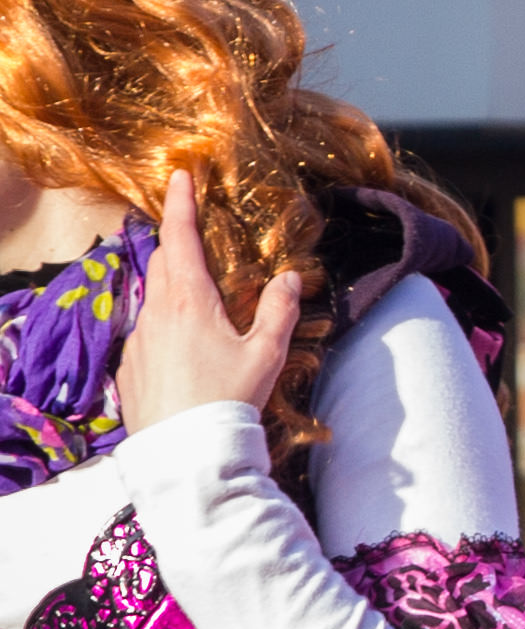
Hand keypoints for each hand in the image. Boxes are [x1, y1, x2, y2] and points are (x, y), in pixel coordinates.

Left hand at [115, 174, 302, 434]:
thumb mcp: (266, 353)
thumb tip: (289, 277)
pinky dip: (164, 325)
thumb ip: (279, 310)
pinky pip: (147, 333)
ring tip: (196, 296)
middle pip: (161, 262)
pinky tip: (184, 349)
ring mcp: (138, 340)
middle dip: (174, 240)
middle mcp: (157, 313)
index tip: (179, 176)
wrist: (187, 452)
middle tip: (190, 229)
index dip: (179, 204)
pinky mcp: (130, 367)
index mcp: (189, 301)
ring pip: (152, 298)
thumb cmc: (231, 398)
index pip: (179, 238)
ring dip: (170, 286)